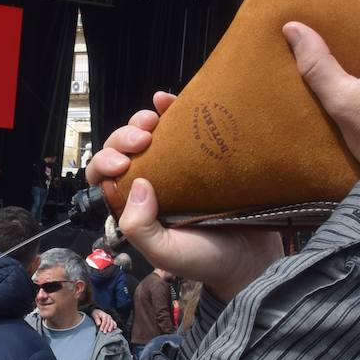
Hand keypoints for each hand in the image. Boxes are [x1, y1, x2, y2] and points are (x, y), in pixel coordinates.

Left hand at [87, 93, 282, 301]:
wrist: (254, 257)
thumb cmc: (207, 259)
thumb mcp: (165, 252)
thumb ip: (140, 228)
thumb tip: (136, 184)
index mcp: (134, 207)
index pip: (105, 178)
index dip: (105, 163)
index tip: (122, 163)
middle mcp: (151, 185)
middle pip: (123, 150)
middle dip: (123, 138)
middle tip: (142, 139)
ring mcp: (177, 169)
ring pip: (148, 135)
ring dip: (141, 121)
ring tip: (153, 120)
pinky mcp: (202, 155)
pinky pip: (181, 126)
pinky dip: (169, 109)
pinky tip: (166, 99)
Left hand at [90, 308, 117, 333]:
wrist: (98, 312)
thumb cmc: (96, 314)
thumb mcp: (95, 316)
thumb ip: (97, 320)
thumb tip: (99, 324)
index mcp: (104, 315)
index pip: (104, 321)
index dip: (103, 326)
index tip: (101, 330)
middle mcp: (108, 317)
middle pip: (108, 322)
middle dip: (106, 328)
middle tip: (104, 332)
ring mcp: (110, 318)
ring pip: (112, 323)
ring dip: (111, 327)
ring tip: (109, 331)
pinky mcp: (112, 320)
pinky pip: (114, 323)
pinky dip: (115, 326)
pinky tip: (114, 328)